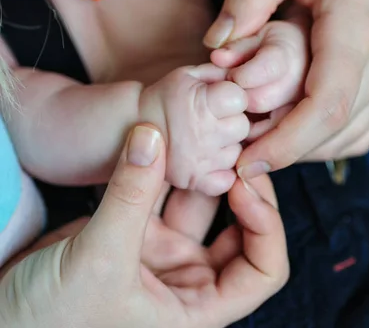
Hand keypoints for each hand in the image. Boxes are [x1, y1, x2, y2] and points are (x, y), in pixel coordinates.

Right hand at [0, 125, 287, 327]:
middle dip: (243, 190)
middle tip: (236, 150)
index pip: (264, 271)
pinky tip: (167, 139)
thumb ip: (129, 196)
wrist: (3, 316)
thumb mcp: (99, 261)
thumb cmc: (51, 319)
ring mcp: (164, 256)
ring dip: (204, 171)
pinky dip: (165, 169)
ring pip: (201, 205)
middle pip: (242, 231)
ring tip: (206, 134)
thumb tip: (152, 135)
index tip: (243, 186)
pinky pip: (162, 195)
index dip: (267, 227)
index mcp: (199, 308)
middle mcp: (189, 282)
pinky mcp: (136, 235)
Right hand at [139, 64, 249, 195]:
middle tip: (213, 120)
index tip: (221, 99)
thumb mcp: (189, 75)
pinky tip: (209, 159)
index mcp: (202, 104)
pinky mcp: (196, 181)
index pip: (241, 99)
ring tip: (207, 137)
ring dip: (227, 146)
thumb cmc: (167, 98)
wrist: (132, 126)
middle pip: (243, 127)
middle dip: (232, 121)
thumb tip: (246, 77)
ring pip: (237, 152)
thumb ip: (221, 72)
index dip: (234, 96)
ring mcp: (200, 161)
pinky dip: (221, 172)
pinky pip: (227, 179)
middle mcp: (203, 134)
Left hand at [205, 0, 368, 177]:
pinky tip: (306, 128)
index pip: (324, 110)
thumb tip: (215, 47)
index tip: (245, 163)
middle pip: (334, 132)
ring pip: (352, 138)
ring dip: (308, 148)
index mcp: (358, 31)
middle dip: (285, 151)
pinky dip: (335, 140)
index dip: (283, 146)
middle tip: (242, 148)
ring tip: (268, 138)